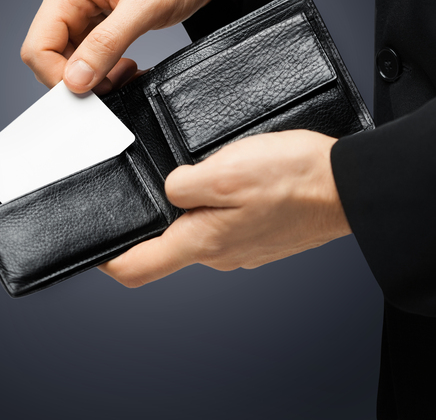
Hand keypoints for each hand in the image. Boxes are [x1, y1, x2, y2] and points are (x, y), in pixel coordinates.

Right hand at [21, 0, 243, 93]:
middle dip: (81, 79)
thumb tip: (75, 78)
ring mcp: (82, 9)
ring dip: (97, 76)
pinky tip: (128, 67)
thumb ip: (107, 43)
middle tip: (118, 81)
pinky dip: (107, 69)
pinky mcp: (99, 19)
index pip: (38, 47)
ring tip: (128, 72)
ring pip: (71, 60)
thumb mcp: (146, 5)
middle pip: (51, 57)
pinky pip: (90, 55)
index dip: (58, 77)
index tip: (92, 90)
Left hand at [99, 130, 350, 286]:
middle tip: (153, 183)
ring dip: (188, 206)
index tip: (92, 248)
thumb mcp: (225, 170)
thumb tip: (169, 187)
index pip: (138, 268)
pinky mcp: (255, 234)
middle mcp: (218, 253)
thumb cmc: (293, 178)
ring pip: (196, 228)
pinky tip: (227, 180)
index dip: (107, 261)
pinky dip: (214, 204)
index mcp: (202, 241)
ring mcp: (239, 247)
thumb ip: (183, 183)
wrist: (346, 185)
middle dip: (153, 218)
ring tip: (197, 173)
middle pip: (166, 244)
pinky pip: (221, 222)